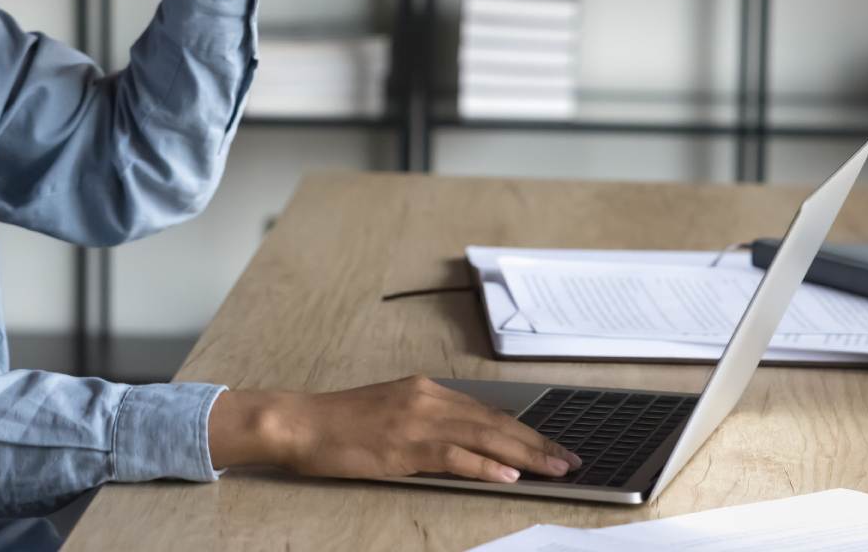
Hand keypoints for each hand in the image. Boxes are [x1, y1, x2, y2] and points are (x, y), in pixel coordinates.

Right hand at [207, 377, 582, 482]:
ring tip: (555, 469)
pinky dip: (484, 466)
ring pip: (483, 437)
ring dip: (525, 455)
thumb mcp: (388, 413)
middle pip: (495, 422)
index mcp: (424, 390)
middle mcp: (425, 399)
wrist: (297, 422)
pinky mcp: (401, 446)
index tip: (552, 445)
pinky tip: (508, 476)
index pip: (487, 411)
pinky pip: (453, 456)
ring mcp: (414, 422)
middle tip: (570, 459)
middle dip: (537, 443)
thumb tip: (464, 444)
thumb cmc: (337, 423)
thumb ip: (426, 423)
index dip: (524, 430)